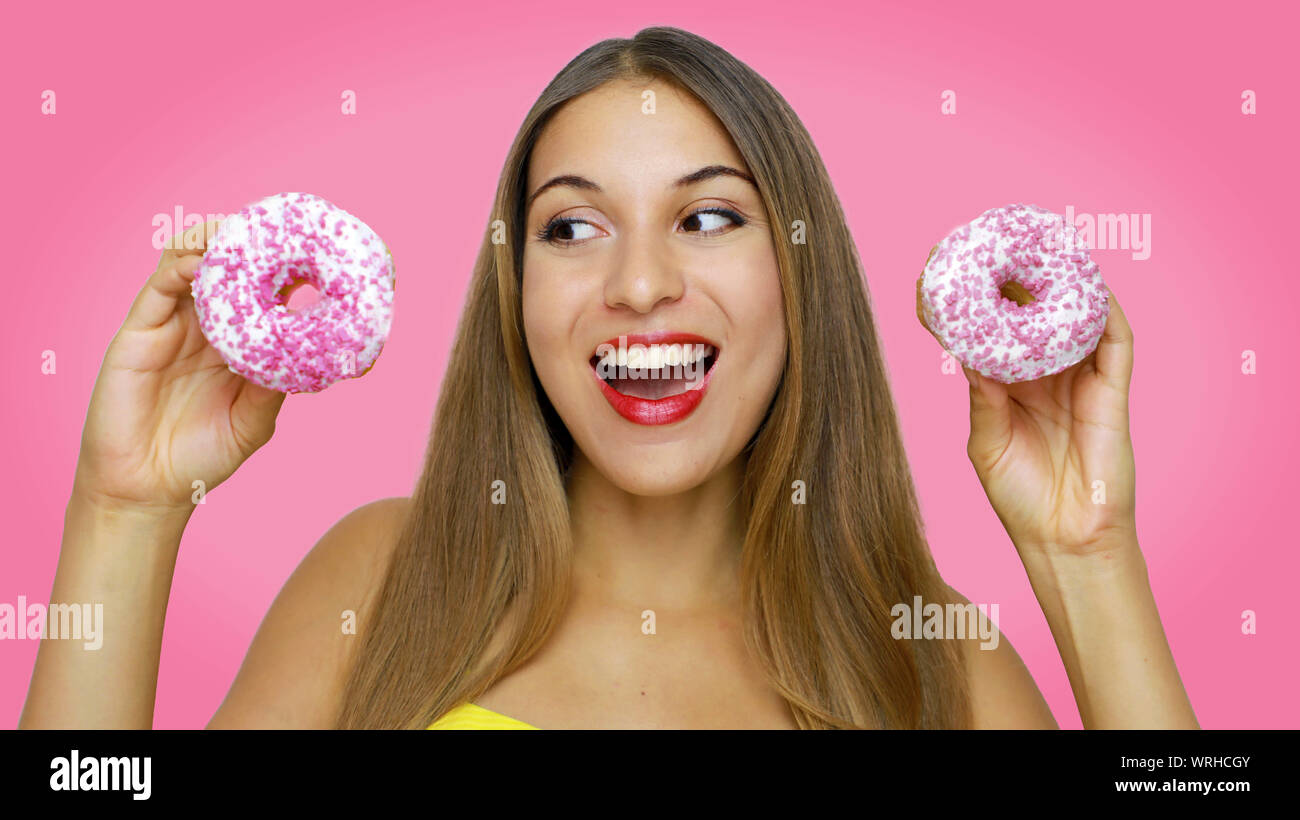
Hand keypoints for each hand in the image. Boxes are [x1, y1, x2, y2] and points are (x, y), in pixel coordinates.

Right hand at [75, 220, 286, 515]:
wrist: (146, 489)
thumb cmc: (201, 456)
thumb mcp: (253, 421)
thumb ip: (275, 386)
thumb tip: (309, 354)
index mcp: (235, 342)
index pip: (260, 291)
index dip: (282, 268)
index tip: (314, 252)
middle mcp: (204, 326)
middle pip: (224, 265)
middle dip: (248, 241)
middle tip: (277, 231)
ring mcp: (170, 325)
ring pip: (188, 262)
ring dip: (213, 241)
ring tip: (239, 234)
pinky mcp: (138, 332)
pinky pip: (159, 288)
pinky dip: (181, 268)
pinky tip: (204, 264)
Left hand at [916, 273, 1136, 557]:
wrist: (1064, 540)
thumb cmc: (1021, 497)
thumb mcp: (987, 443)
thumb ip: (983, 398)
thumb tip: (969, 356)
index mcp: (1011, 384)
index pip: (993, 331)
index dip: (973, 301)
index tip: (944, 271)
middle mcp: (1047, 374)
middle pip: (1033, 313)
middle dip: (1012, 277)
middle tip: (986, 244)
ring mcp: (1082, 379)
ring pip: (1075, 317)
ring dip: (1060, 282)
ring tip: (1035, 248)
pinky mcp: (1112, 390)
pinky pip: (1115, 340)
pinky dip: (1103, 308)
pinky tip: (1086, 283)